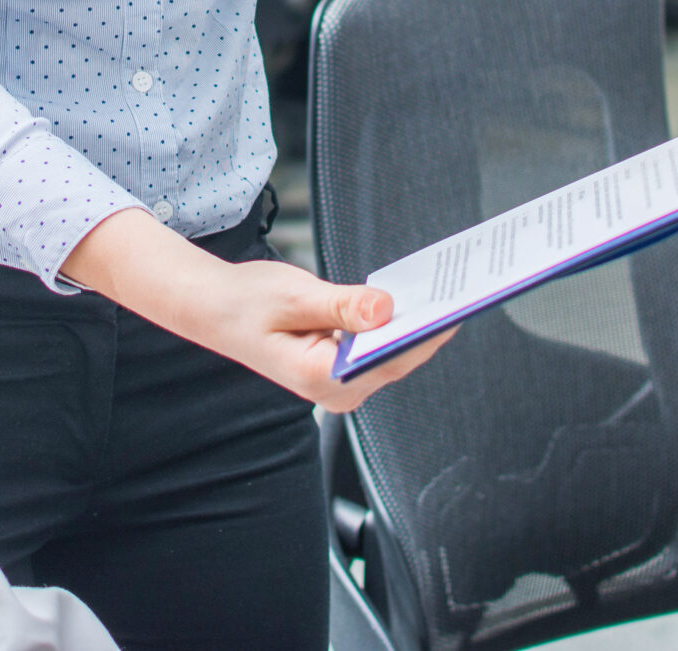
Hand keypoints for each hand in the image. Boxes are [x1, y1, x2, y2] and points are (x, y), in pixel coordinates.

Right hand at [60, 207, 452, 412]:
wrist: (215, 309)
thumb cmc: (245, 303)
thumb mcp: (293, 295)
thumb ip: (341, 304)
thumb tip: (385, 308)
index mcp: (319, 378)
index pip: (389, 359)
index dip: (426, 335)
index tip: (455, 310)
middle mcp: (334, 388)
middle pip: (397, 358)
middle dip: (429, 326)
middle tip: (462, 290)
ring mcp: (338, 380)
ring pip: (391, 352)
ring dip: (415, 323)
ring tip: (445, 289)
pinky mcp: (340, 365)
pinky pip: (378, 345)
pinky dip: (395, 322)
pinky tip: (412, 296)